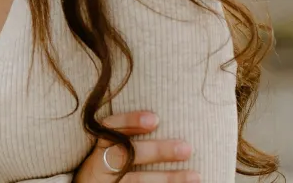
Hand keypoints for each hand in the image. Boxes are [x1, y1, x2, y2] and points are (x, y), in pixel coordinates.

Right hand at [76, 112, 199, 182]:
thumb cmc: (102, 166)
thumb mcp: (103, 149)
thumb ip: (120, 136)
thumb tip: (156, 116)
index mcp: (96, 148)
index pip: (110, 129)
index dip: (130, 121)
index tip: (155, 119)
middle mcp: (100, 167)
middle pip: (128, 155)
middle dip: (158, 151)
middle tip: (186, 148)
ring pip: (138, 181)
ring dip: (168, 179)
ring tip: (196, 176)